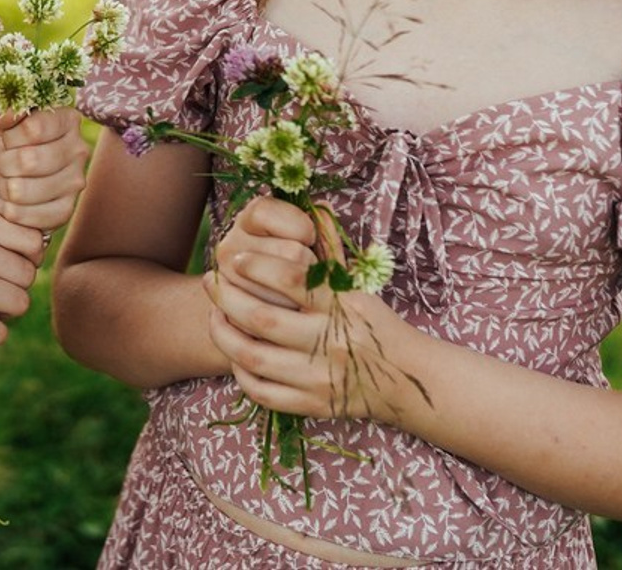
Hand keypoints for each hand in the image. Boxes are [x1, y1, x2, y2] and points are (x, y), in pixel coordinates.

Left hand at [0, 106, 88, 236]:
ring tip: (6, 182)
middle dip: (3, 164)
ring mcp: (76, 181)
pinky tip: (10, 203)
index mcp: (67, 119)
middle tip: (2, 164)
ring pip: (24, 190)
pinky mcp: (67, 210)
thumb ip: (3, 113)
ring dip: (4, 188)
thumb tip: (11, 110)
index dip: (10, 136)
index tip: (7, 139)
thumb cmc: (1, 149)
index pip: (34, 128)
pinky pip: (28, 214)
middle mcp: (79, 149)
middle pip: (30, 160)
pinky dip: (9, 210)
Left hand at [205, 196, 402, 421]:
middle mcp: (329, 342)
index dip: (257, 266)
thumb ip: (326, 260)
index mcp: (342, 306)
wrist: (410, 381)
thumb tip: (307, 215)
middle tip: (211, 281)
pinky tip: (235, 354)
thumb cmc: (376, 324)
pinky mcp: (313, 405)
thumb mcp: (357, 288)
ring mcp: (320, 377)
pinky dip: (241, 372)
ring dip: (224, 334)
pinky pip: (263, 392)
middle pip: (261, 318)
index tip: (236, 258)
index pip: (291, 278)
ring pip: (254, 357)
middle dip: (226, 297)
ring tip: (214, 316)